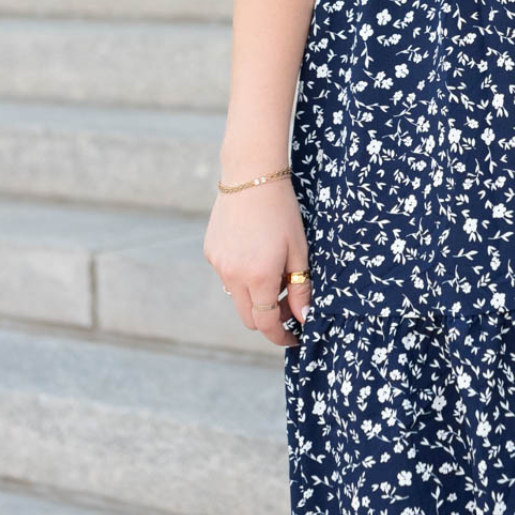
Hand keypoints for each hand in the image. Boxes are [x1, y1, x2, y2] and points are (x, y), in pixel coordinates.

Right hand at [204, 179, 312, 349]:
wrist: (251, 176)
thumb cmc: (282, 212)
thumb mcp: (299, 251)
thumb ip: (300, 288)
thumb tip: (304, 318)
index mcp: (258, 277)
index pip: (266, 324)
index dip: (281, 336)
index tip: (294, 338)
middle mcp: (233, 276)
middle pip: (249, 317)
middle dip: (270, 319)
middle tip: (290, 305)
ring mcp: (218, 264)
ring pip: (237, 297)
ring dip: (255, 297)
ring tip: (275, 272)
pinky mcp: (211, 252)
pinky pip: (227, 276)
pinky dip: (243, 277)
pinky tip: (257, 253)